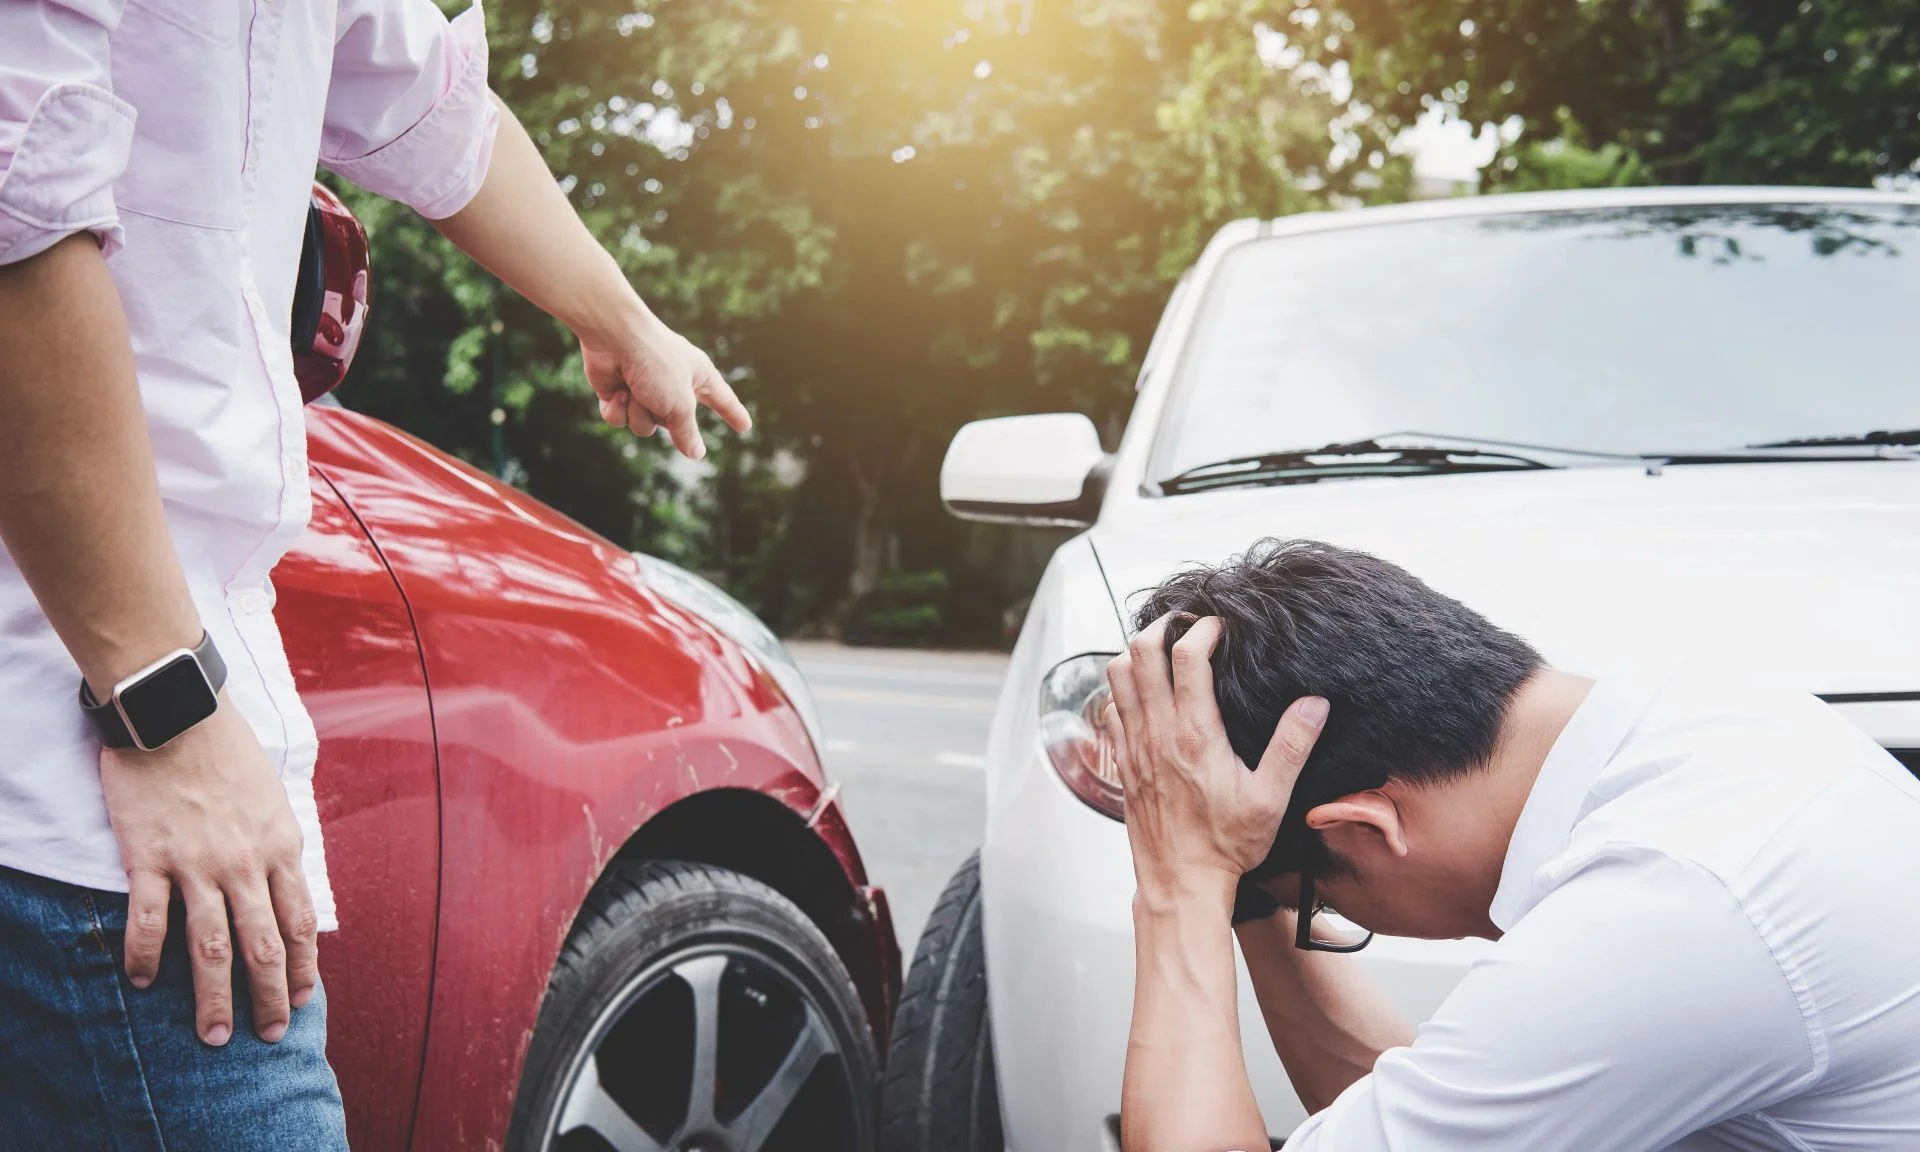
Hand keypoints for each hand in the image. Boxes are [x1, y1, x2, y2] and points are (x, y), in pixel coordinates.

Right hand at [98, 700, 318, 1045]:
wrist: (177, 714)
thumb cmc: (226, 753)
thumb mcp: (273, 799)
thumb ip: (276, 846)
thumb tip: (285, 886)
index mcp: (280, 847)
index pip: (299, 922)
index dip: (303, 966)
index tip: (304, 1000)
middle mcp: (245, 863)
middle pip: (262, 945)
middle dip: (269, 997)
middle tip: (267, 1036)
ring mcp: (197, 863)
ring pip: (210, 946)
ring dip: (213, 997)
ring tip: (213, 1034)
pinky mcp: (149, 858)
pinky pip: (148, 921)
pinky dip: (144, 956)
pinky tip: (141, 983)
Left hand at [580, 304, 750, 459]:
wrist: (613, 337)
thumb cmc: (655, 363)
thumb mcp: (679, 403)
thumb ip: (687, 432)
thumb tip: (696, 453)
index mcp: (698, 376)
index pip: (722, 400)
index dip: (733, 414)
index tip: (745, 426)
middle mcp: (673, 384)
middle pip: (672, 424)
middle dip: (661, 414)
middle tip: (656, 393)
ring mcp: (644, 389)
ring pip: (644, 426)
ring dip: (638, 412)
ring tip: (634, 389)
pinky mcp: (619, 392)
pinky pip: (621, 419)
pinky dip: (617, 409)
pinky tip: (617, 391)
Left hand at [1103, 615, 1328, 902]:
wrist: (1180, 883)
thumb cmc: (1224, 846)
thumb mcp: (1270, 798)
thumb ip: (1292, 746)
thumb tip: (1314, 704)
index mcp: (1195, 735)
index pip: (1187, 657)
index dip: (1203, 629)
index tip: (1220, 627)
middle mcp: (1157, 733)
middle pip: (1141, 653)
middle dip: (1163, 627)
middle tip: (1185, 626)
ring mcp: (1134, 746)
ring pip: (1117, 675)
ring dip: (1136, 653)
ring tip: (1162, 650)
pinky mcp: (1122, 762)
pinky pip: (1109, 708)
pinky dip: (1121, 688)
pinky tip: (1144, 693)